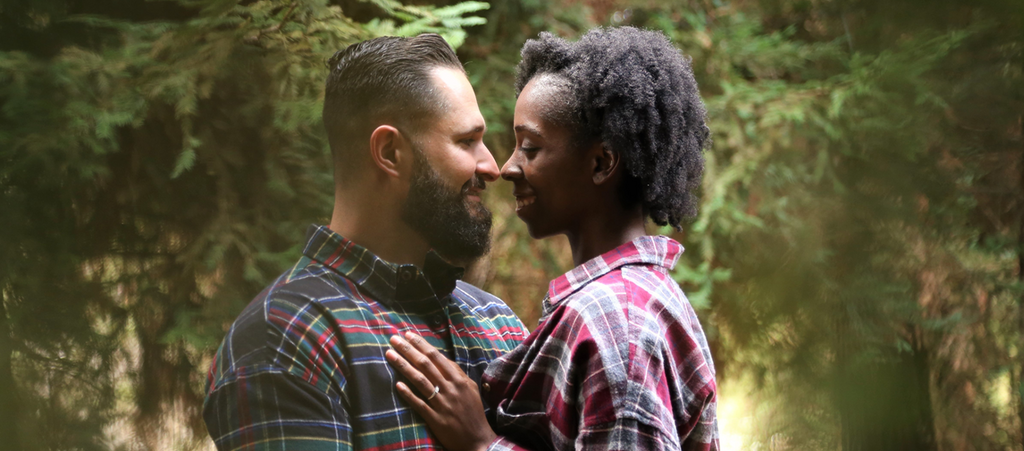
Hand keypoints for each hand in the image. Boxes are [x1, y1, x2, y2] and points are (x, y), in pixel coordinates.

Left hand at [386, 332, 496, 450]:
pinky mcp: (435, 419)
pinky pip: (419, 404)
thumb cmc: (473, 412)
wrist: (478, 440)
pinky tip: (397, 384)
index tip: (408, 335)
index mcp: (459, 379)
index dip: (421, 344)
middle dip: (408, 350)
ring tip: (390, 355)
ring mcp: (442, 403)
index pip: (437, 356)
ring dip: (403, 366)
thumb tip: (442, 359)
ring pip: (420, 380)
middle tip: (394, 339)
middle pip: (426, 364)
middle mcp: (450, 388)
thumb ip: (456, 373)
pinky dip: (408, 393)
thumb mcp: (470, 388)